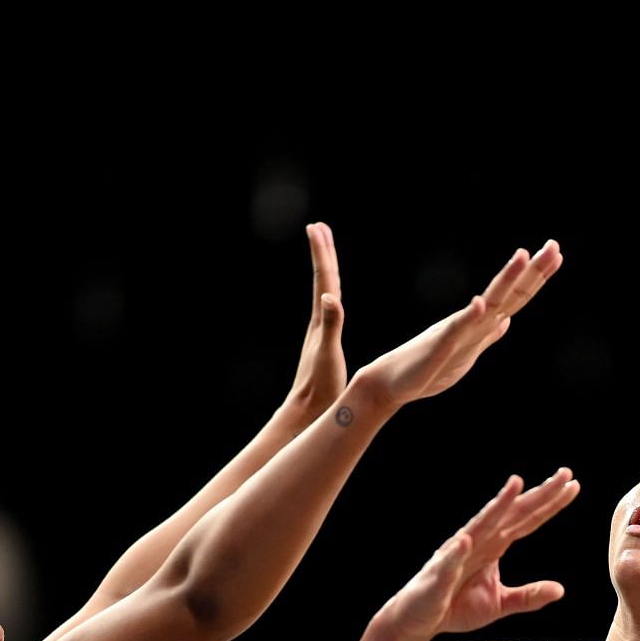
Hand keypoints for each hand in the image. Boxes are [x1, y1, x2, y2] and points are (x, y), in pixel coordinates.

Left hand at [281, 222, 346, 420]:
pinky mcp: (324, 343)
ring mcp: (320, 332)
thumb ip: (332, 324)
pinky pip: (330, 310)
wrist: (307, 413)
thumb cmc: (320, 388)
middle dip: (322, 253)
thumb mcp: (329, 354)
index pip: (324, 280)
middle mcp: (319, 322)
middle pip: (322, 280)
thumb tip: (330, 296)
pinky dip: (331, 295)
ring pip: (325, 293)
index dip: (322, 254)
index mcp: (321, 321)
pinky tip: (332, 297)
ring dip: (325, 271)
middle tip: (318, 228)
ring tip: (325, 252)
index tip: (316, 227)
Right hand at [348, 240, 562, 408]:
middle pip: (508, 293)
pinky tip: (480, 304)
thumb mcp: (469, 353)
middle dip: (532, 271)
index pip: (515, 297)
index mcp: (481, 325)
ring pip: (486, 303)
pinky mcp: (439, 347)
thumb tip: (506, 321)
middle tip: (554, 245)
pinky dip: (469, 317)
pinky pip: (455, 330)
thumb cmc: (429, 370)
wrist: (392, 384)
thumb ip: (488, 335)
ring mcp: (456, 331)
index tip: (556, 255)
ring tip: (522, 256)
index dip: (536, 277)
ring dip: (505, 280)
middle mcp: (472, 321)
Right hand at [380, 469, 579, 638]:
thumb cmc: (455, 606)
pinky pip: (448, 562)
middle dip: (538, 494)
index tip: (573, 485)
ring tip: (516, 485)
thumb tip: (560, 589)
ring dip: (497, 506)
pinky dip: (456, 551)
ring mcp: (457, 554)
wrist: (417, 619)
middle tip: (564, 473)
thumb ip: (528, 596)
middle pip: (513, 514)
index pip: (527, 520)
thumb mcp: (499, 604)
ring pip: (482, 526)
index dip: (549, 504)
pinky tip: (466, 540)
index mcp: (494, 545)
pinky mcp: (438, 575)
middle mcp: (478, 541)